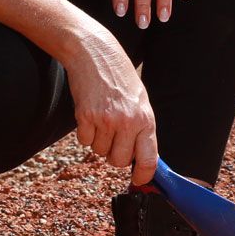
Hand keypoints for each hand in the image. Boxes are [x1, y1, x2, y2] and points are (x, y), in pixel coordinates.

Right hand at [64, 29, 158, 184]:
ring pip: (100, 152)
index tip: (139, 180)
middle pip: (119, 161)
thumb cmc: (121, 78)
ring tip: (103, 119)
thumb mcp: (141, 102)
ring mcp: (106, 120)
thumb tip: (143, 159)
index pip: (149, 159)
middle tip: (115, 138)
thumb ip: (143, 129)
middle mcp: (128, 122)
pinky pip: (85, 141)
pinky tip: (91, 115)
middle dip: (116, 156)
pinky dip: (86, 133)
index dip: (144, 175)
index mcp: (146, 120)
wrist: (95, 54)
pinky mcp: (86, 117)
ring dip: (100, 142)